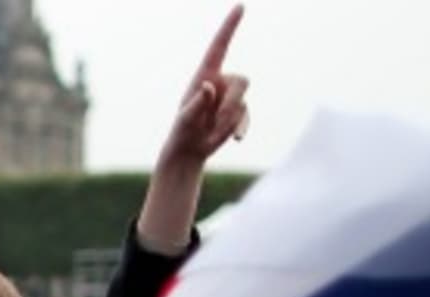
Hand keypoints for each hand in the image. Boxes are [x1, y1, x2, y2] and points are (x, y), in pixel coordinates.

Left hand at [160, 5, 250, 170]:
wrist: (190, 150)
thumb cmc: (183, 131)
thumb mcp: (186, 118)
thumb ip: (198, 102)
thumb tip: (209, 85)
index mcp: (204, 75)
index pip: (219, 46)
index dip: (230, 26)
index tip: (240, 7)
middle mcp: (220, 82)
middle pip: (242, 80)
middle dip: (233, 102)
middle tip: (218, 119)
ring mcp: (230, 97)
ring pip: (243, 101)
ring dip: (230, 119)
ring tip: (214, 131)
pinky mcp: (237, 112)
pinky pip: (245, 116)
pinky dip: (240, 128)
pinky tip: (234, 140)